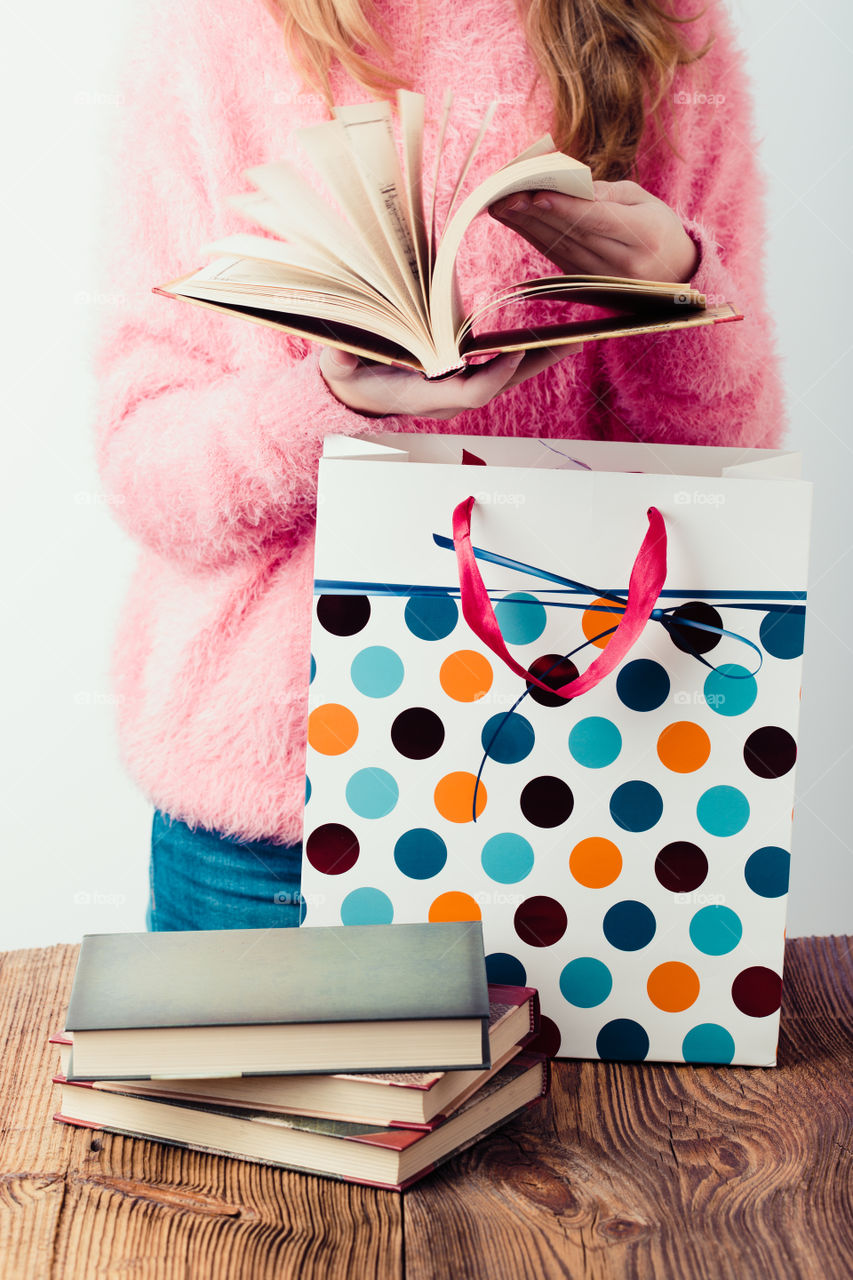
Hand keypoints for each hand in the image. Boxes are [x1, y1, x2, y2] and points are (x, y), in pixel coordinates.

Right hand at [319, 343, 579, 419]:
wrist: (351, 397)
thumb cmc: (347, 380)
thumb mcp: (338, 368)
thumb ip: (338, 360)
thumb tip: (337, 348)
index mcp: (423, 396)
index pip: (469, 393)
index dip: (493, 375)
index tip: (513, 350)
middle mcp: (447, 398)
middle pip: (500, 385)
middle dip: (534, 364)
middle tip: (569, 341)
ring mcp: (456, 389)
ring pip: (504, 376)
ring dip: (536, 357)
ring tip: (568, 336)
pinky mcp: (460, 378)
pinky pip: (496, 367)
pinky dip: (520, 353)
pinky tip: (541, 336)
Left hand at [490, 180, 699, 284]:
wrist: (672, 276)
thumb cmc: (658, 227)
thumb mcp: (645, 201)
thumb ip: (609, 193)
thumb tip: (573, 186)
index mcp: (645, 235)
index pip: (599, 221)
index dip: (567, 209)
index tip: (538, 195)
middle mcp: (624, 263)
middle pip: (572, 234)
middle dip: (535, 213)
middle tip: (504, 193)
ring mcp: (604, 279)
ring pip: (559, 247)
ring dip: (527, 225)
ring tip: (500, 203)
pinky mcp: (587, 285)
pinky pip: (556, 257)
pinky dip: (534, 236)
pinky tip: (515, 219)